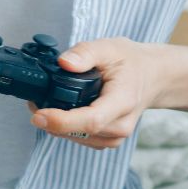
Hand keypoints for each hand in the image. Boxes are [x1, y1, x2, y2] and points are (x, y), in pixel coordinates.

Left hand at [27, 37, 165, 148]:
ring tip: (46, 104)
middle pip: (80, 132)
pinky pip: (81, 139)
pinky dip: (67, 128)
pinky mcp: (109, 140)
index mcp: (123, 101)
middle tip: (35, 101)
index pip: (91, 120)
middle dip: (52, 120)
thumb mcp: (110, 47)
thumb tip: (64, 63)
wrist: (152, 77)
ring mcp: (116, 136)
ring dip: (57, 125)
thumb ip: (85, 53)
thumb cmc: (132, 63)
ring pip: (77, 138)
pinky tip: (62, 112)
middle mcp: (121, 125)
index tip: (39, 115)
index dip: (62, 121)